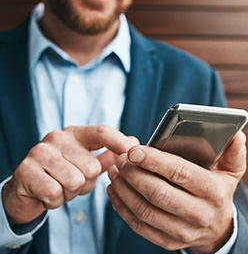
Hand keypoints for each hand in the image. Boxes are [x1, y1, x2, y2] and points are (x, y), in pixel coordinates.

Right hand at [2, 125, 135, 224]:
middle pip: (92, 167)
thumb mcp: (86, 161)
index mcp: (75, 133)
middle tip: (74, 182)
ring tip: (61, 187)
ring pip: (75, 181)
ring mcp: (40, 152)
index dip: (121, 143)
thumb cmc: (61, 172)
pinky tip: (49, 194)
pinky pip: (55, 193)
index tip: (135, 154)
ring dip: (70, 193)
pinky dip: (55, 201)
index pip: (103, 132)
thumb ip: (109, 153)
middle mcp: (57, 138)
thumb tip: (135, 143)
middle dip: (87, 183)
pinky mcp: (26, 171)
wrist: (25, 187)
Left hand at [107, 131, 246, 252]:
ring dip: (124, 189)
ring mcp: (183, 231)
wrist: (218, 227)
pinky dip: (122, 207)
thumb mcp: (231, 171)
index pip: (180, 173)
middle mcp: (199, 214)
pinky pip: (139, 226)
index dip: (155, 161)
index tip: (134, 150)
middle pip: (158, 193)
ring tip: (115, 170)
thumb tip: (237, 135)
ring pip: (145, 210)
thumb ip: (234, 152)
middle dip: (134, 174)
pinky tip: (115, 190)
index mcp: (213, 191)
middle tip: (121, 158)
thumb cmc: (219, 190)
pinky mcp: (168, 242)